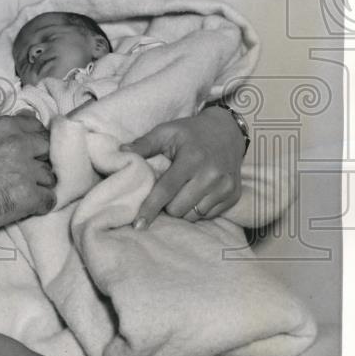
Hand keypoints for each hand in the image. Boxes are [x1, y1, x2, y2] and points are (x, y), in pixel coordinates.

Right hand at [0, 113, 56, 235]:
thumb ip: (7, 130)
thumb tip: (29, 116)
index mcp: (7, 127)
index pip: (40, 130)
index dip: (36, 146)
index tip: (29, 155)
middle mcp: (20, 144)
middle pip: (50, 152)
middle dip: (42, 163)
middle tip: (27, 176)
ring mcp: (26, 170)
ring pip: (51, 177)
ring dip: (40, 186)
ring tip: (22, 194)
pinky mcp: (27, 196)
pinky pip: (49, 200)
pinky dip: (40, 205)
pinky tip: (24, 207)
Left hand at [120, 106, 244, 228]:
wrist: (227, 131)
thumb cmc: (191, 132)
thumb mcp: (166, 131)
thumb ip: (144, 144)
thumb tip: (121, 152)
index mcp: (192, 159)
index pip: (166, 190)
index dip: (150, 208)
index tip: (138, 224)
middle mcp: (211, 175)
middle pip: (178, 208)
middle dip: (167, 205)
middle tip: (167, 190)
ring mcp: (225, 187)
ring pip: (193, 215)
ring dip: (182, 208)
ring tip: (182, 191)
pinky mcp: (233, 196)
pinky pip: (208, 215)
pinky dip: (198, 209)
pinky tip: (196, 193)